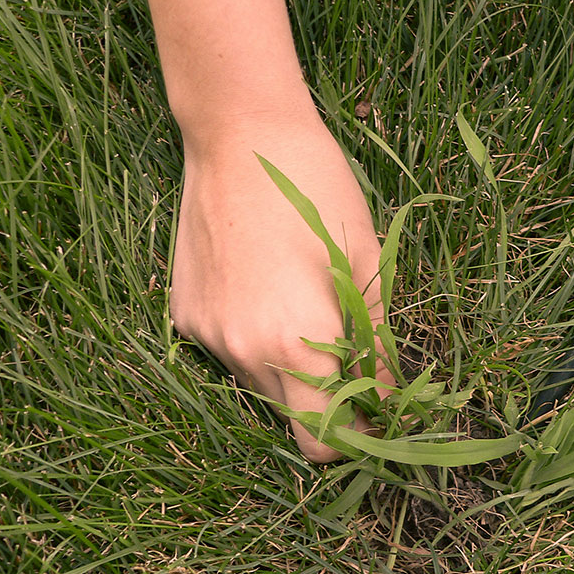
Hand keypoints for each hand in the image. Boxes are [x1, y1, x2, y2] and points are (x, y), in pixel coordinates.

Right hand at [170, 113, 392, 461]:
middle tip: (355, 362)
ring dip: (291, 369)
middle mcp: (243, 352)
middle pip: (291, 417)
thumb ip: (378, 341)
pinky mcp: (183, 313)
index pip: (323, 441)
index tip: (378, 413)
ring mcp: (206, 334)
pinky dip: (255, 339)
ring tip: (309, 309)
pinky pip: (229, 349)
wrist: (239, 133)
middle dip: (328, 403)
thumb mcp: (366, 263)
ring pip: (259, 384)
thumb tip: (390, 394)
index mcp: (296, 344)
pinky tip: (267, 289)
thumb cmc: (318, 190)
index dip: (357, 436)